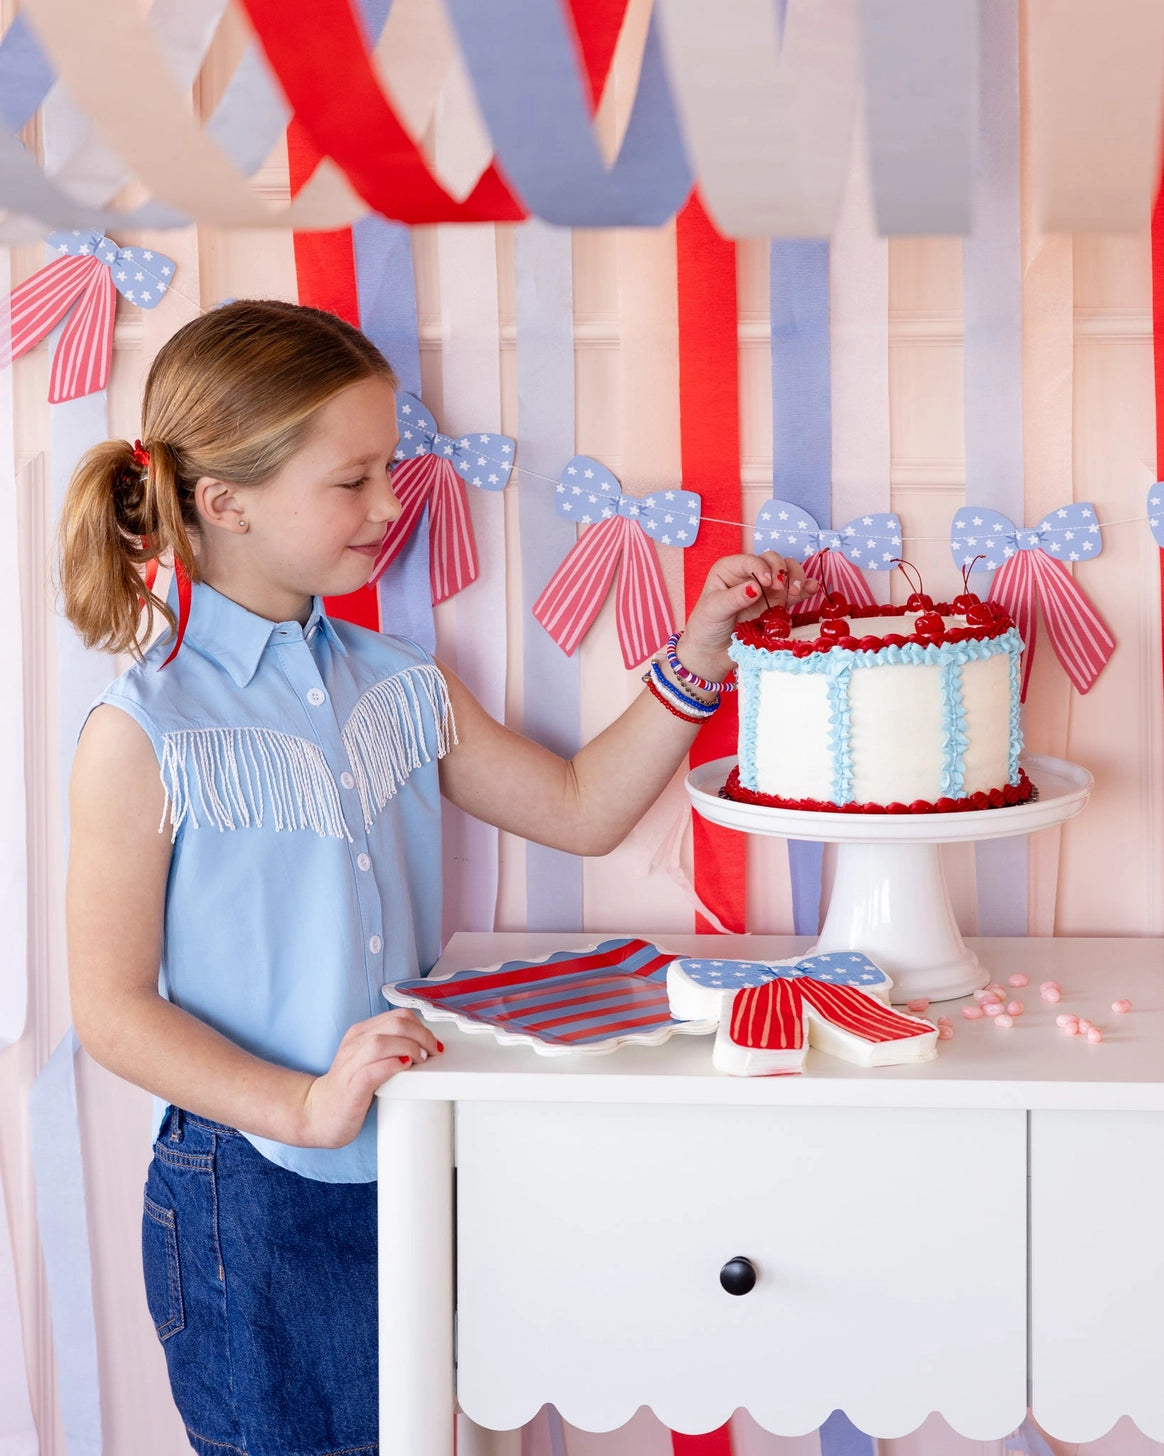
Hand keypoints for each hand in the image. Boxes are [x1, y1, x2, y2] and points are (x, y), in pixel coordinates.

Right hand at [296, 1008, 442, 1148]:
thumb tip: (426, 1046)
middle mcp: (355, 1042)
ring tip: (420, 1060)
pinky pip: (373, 1068)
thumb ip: (392, 1047)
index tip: (433, 1043)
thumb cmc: (350, 1088)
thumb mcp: (371, 1059)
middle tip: (432, 1053)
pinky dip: (393, 1065)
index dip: (422, 1027)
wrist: (319, 1113)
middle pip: (396, 1024)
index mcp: (361, 1032)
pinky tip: (404, 1068)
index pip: (399, 1016)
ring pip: (384, 1041)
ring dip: (410, 1048)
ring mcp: (351, 1063)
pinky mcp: (351, 1085)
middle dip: (423, 1036)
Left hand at [676, 553, 819, 683]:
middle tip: (780, 587)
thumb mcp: (714, 610)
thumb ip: (734, 598)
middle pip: (773, 560)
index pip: (751, 560)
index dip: (761, 567)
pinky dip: (805, 589)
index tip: (766, 583)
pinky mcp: (777, 605)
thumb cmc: (706, 627)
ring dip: (796, 577)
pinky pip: (795, 593)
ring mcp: (766, 590)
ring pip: (788, 572)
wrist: (712, 654)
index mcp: (730, 569)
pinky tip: (812, 589)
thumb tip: (756, 588)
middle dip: (781, 570)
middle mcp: (750, 575)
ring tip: (796, 591)